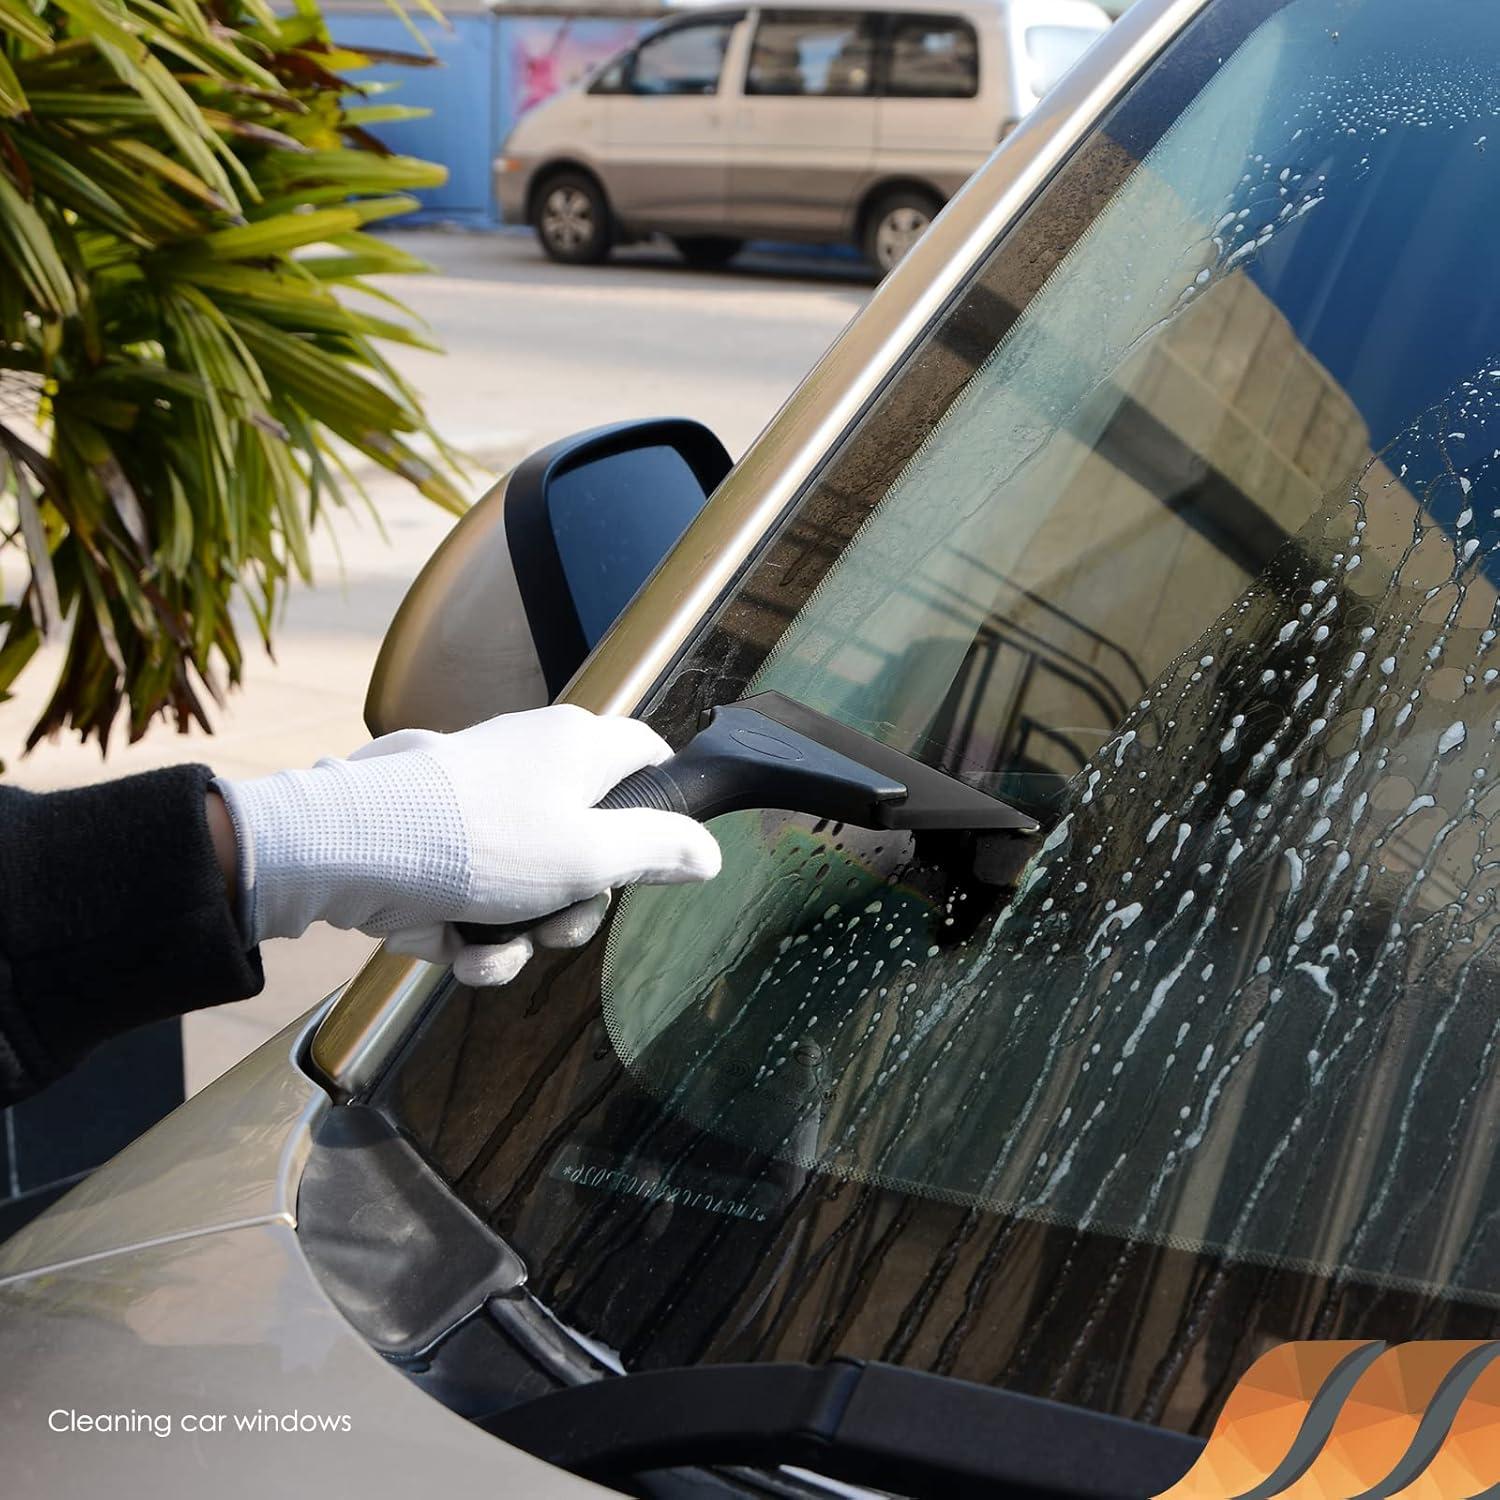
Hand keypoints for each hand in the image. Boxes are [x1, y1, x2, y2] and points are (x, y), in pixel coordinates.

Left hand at [215, 705, 720, 982]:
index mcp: (578, 746)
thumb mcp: (591, 854)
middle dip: (579, 902)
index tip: (656, 858)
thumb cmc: (479, 842)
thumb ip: (660, 850)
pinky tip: (460, 952)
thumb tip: (710, 853)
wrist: (349, 853)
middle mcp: (533, 765)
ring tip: (499, 944)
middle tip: (560, 923)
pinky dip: (476, 934)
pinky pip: (482, 898)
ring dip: (525, 932)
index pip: (647, 757)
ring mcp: (484, 808)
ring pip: (535, 883)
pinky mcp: (440, 848)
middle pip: (594, 840)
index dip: (662, 809)